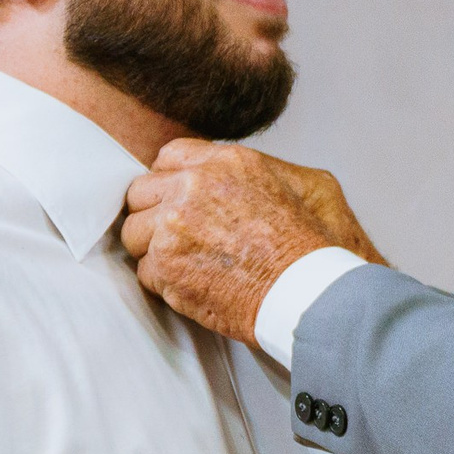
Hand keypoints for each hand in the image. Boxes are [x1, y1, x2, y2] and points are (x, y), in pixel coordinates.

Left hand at [121, 142, 385, 341]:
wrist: (312, 296)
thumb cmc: (319, 247)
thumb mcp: (310, 185)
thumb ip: (268, 170)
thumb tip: (243, 175)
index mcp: (227, 162)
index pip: (170, 157)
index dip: (172, 180)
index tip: (179, 200)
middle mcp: (192, 187)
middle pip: (141, 192)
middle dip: (155, 213)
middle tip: (179, 236)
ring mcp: (173, 228)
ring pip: (134, 233)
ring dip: (154, 249)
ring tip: (186, 264)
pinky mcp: (166, 268)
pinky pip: (144, 272)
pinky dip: (164, 283)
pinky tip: (194, 285)